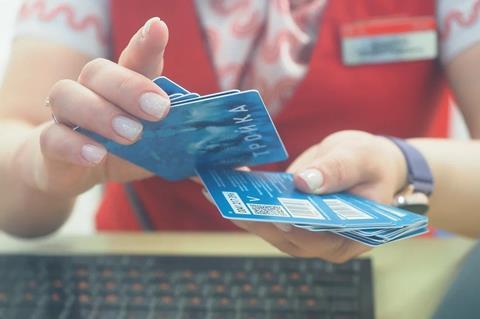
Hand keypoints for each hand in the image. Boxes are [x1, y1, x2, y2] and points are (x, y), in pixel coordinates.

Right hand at [29, 18, 169, 195]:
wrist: (71, 171)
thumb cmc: (119, 151)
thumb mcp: (155, 149)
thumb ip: (182, 148)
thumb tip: (230, 165)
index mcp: (122, 88)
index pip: (134, 58)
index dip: (145, 42)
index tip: (159, 28)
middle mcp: (92, 92)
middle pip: (100, 72)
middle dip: (130, 87)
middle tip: (159, 109)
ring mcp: (66, 115)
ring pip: (68, 95)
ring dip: (102, 113)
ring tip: (132, 134)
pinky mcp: (48, 143)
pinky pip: (52, 137)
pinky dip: (74, 145)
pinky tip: (96, 155)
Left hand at [232, 130, 407, 262]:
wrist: (367, 163)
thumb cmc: (372, 164)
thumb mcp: (361, 160)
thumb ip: (337, 171)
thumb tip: (304, 183)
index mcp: (348, 238)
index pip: (316, 238)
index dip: (291, 227)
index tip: (267, 213)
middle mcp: (321, 242)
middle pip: (283, 235)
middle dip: (252, 216)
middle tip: (221, 196)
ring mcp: (302, 232)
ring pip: (268, 226)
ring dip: (240, 208)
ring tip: (214, 188)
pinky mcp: (288, 217)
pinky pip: (265, 213)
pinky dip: (245, 200)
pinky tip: (225, 183)